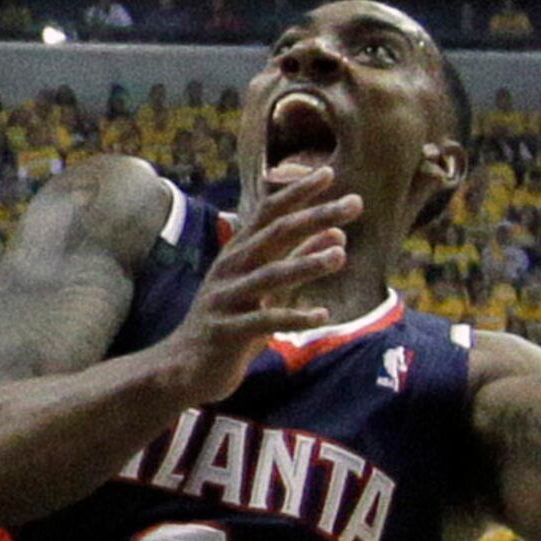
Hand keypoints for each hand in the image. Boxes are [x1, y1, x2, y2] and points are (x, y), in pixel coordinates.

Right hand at [146, 179, 362, 408]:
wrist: (186, 367)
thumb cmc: (231, 322)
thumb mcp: (269, 287)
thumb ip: (300, 259)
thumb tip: (338, 234)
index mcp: (239, 252)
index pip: (270, 212)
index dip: (298, 191)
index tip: (330, 173)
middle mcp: (231, 268)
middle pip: (275, 233)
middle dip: (316, 216)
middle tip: (354, 204)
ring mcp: (226, 298)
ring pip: (269, 274)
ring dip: (306, 264)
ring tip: (340, 256)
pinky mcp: (227, 331)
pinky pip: (263, 321)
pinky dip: (294, 317)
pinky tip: (322, 316)